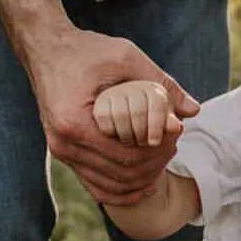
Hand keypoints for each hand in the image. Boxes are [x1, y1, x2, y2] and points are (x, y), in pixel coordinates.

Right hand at [26, 26, 198, 205]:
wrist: (46, 50)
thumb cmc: (86, 50)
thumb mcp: (126, 58)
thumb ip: (161, 84)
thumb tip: (194, 110)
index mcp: (74, 122)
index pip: (127, 156)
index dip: (157, 151)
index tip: (175, 134)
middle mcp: (64, 144)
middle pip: (122, 174)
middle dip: (154, 164)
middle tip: (173, 145)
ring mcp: (62, 153)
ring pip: (111, 186)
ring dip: (142, 178)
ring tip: (162, 157)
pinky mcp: (64, 155)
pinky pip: (97, 186)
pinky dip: (123, 190)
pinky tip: (147, 182)